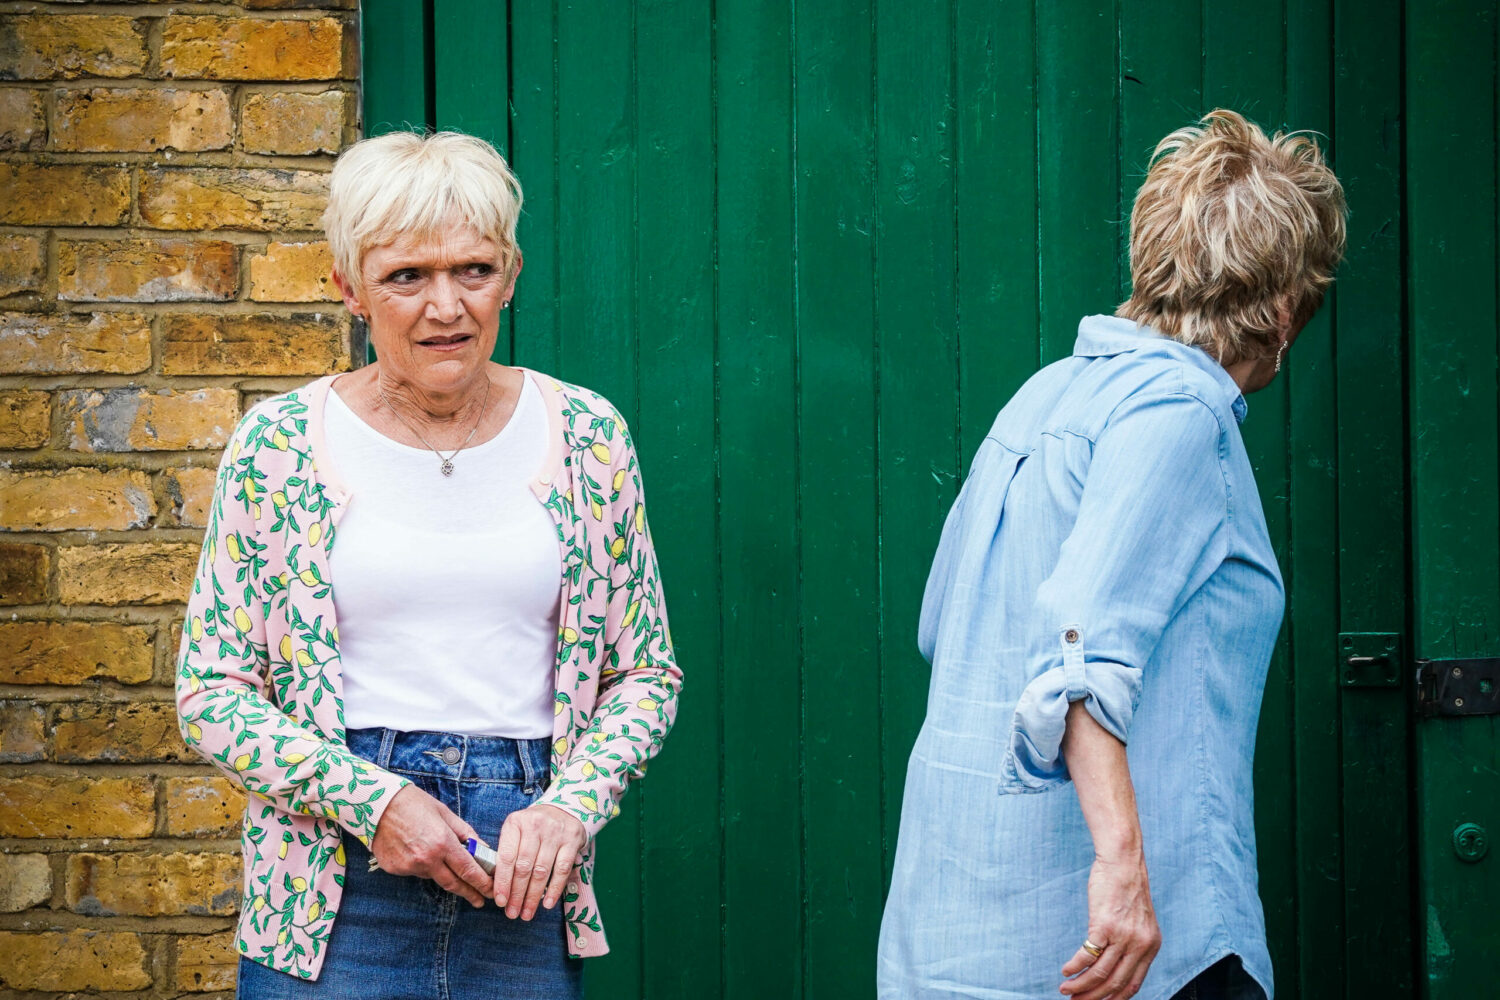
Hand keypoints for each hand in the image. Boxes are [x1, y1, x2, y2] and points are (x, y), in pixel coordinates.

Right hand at [370, 784, 492, 907]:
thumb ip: (464, 832)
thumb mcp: (444, 813)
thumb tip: (481, 847)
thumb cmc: (413, 803)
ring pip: (432, 876)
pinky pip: (415, 871)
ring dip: (442, 873)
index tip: (490, 891)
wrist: (377, 804)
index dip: (481, 883)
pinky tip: (416, 850)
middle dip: (469, 893)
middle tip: (479, 900)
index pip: (468, 870)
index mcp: (443, 843)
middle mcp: (427, 859)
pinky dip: (421, 865)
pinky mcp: (395, 870)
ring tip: (439, 857)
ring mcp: (409, 867)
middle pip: (453, 884)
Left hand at [492, 803, 586, 919]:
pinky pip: (562, 869)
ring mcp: (555, 832)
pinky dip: (554, 889)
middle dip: (517, 894)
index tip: (500, 901)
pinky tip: (546, 903)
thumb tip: (499, 888)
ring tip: (527, 913)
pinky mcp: (572, 839)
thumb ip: (507, 853)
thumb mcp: (516, 831)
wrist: (563, 810)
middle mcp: (534, 825)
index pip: (506, 857)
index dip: (502, 882)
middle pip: (523, 867)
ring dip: (533, 896)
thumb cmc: (533, 827)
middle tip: (512, 913)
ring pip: (541, 871)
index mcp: (515, 823)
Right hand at [1059, 851, 1160, 998]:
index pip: (1133, 985)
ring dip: (1080, 986)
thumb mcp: (1139, 920)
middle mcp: (1140, 945)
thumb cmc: (1126, 888)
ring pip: (1099, 974)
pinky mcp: (1104, 925)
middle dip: (1094, 998)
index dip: (1114, 999)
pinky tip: (1066, 971)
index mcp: (1150, 946)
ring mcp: (1122, 936)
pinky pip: (1087, 955)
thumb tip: (1114, 965)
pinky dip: (1074, 967)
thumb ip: (1132, 943)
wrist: (1123, 862)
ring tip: (1066, 991)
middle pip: (1115, 983)